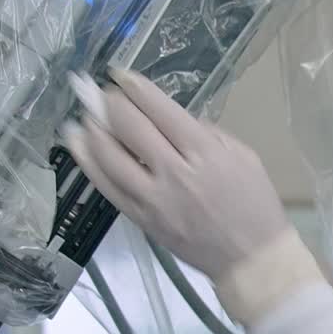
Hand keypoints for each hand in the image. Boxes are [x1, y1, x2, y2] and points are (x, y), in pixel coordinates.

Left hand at [64, 69, 289, 284]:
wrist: (252, 258)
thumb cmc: (255, 204)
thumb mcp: (245, 156)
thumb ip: (208, 134)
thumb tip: (172, 121)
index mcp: (205, 153)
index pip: (160, 110)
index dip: (135, 88)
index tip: (120, 75)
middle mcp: (175, 173)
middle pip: (130, 128)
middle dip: (110, 104)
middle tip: (101, 93)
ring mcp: (154, 199)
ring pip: (110, 157)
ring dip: (91, 130)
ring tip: (83, 115)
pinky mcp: (142, 220)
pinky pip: (107, 188)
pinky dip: (88, 163)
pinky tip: (77, 145)